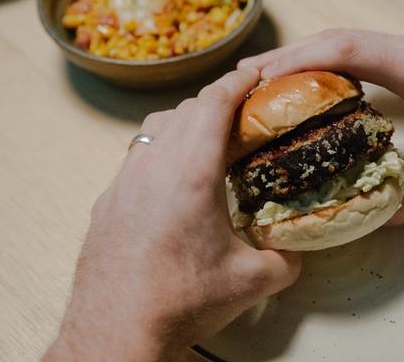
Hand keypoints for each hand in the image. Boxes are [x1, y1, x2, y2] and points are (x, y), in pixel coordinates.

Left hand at [44, 69, 300, 361]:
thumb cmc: (180, 301)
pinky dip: (160, 149)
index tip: (251, 72)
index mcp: (190, 173)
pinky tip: (171, 178)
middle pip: (184, 110)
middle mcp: (153, 167)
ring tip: (205, 136)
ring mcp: (124, 182)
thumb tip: (295, 251)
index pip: (213, 106)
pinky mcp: (107, 202)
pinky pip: (137, 157)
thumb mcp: (251, 282)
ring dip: (183, 120)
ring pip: (155, 129)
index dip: (236, 82)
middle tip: (239, 106)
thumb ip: (285, 259)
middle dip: (215, 100)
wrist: (116, 332)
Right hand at [239, 30, 403, 223]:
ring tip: (266, 77)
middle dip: (288, 55)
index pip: (345, 50)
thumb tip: (368, 219)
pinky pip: (360, 48)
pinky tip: (312, 81)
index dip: (297, 59)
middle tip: (246, 77)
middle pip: (337, 38)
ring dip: (305, 54)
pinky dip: (327, 60)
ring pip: (346, 39)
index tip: (260, 76)